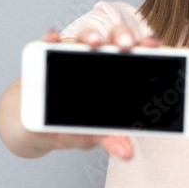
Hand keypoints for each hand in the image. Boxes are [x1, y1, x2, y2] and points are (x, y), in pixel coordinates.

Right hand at [29, 25, 161, 159]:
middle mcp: (96, 58)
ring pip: (83, 37)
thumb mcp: (91, 135)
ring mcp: (70, 54)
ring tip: (94, 42)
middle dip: (121, 36)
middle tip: (126, 44)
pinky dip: (51, 38)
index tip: (154, 46)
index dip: (146, 46)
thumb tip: (126, 152)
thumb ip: (109, 139)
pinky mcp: (45, 56)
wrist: (34, 126)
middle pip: (112, 39)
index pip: (135, 53)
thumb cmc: (71, 125)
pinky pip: (48, 42)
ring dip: (89, 36)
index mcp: (116, 73)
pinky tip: (53, 38)